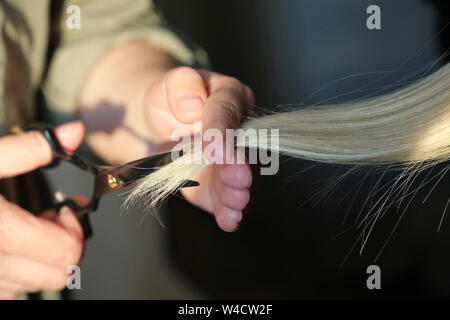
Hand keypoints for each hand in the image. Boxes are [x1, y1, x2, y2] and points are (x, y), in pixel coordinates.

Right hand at [0, 122, 85, 298]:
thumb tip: (73, 133)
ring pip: (39, 283)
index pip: (65, 251)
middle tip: (52, 217)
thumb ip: (28, 148)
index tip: (63, 208)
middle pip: (60, 273)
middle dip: (66, 242)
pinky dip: (21, 271)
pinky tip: (10, 246)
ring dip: (45, 257)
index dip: (73, 227)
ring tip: (28, 228)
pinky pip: (12, 290)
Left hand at [145, 67, 254, 231]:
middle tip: (239, 179)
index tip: (216, 151)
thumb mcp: (168, 83)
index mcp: (229, 97)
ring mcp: (231, 161)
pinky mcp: (219, 185)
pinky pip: (226, 199)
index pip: (228, 111)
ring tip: (236, 205)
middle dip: (240, 167)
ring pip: (240, 180)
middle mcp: (239, 132)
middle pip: (244, 151)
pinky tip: (229, 220)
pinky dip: (228, 212)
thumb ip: (182, 85)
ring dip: (238, 193)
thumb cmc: (169, 101)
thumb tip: (194, 104)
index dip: (223, 132)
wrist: (160, 126)